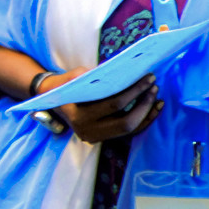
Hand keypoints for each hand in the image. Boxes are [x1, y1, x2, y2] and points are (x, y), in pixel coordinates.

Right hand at [42, 70, 160, 143]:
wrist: (52, 100)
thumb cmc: (66, 84)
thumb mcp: (75, 74)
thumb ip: (96, 75)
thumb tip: (127, 71)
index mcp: (78, 115)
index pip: (113, 104)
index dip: (135, 91)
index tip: (148, 76)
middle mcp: (86, 131)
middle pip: (125, 122)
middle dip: (144, 104)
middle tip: (154, 86)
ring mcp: (95, 137)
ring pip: (129, 129)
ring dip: (147, 113)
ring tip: (156, 96)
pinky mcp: (102, 138)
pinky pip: (128, 132)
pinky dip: (143, 121)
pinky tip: (153, 108)